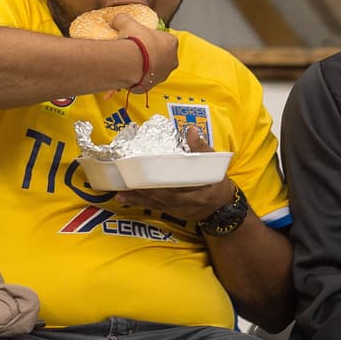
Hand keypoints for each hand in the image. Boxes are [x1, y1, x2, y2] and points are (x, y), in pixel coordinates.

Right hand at [111, 13, 177, 92]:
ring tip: (130, 63)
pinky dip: (137, 78)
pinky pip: (144, 81)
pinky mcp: (152, 86)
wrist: (129, 63)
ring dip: (144, 67)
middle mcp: (172, 60)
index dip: (152, 38)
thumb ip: (124, 19)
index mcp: (171, 42)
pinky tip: (127, 73)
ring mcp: (163, 75)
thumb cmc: (134, 41)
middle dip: (150, 54)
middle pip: (161, 55)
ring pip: (154, 70)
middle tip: (136, 51)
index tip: (141, 39)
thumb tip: (117, 19)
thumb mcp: (126, 22)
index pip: (164, 39)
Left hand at [113, 126, 235, 222]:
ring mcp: (175, 208)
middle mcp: (182, 201)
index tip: (143, 175)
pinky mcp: (170, 210)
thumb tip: (190, 129)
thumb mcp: (214, 165)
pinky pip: (152, 206)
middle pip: (158, 196)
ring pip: (153, 203)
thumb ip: (201, 148)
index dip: (158, 184)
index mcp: (194, 190)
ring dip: (136, 198)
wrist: (221, 207)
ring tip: (119, 195)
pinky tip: (124, 200)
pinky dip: (138, 203)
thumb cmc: (217, 184)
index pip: (174, 187)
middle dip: (140, 191)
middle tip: (123, 183)